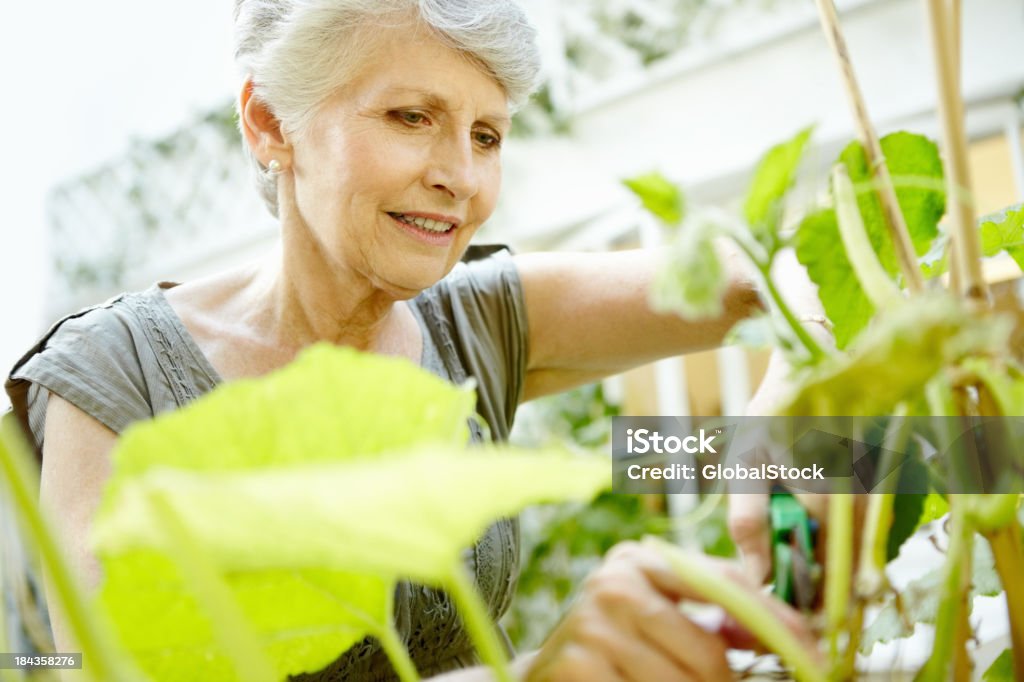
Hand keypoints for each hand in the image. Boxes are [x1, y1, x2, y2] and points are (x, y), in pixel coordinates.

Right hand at [524, 541, 816, 681]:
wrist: (548, 671)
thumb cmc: (618, 640)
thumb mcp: (664, 613)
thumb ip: (718, 615)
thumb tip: (788, 634)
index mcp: (642, 559)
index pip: (726, 586)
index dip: (777, 624)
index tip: (814, 656)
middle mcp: (614, 583)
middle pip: (708, 654)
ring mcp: (591, 625)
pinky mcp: (577, 665)